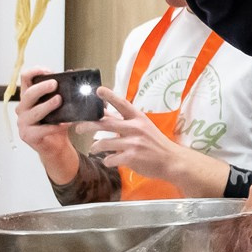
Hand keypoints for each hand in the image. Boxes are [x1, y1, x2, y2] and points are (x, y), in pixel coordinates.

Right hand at [16, 67, 78, 180]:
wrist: (56, 146)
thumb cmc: (56, 123)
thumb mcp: (60, 106)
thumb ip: (62, 92)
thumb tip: (72, 74)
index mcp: (28, 98)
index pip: (25, 79)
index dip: (35, 72)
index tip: (48, 71)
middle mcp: (22, 108)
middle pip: (28, 94)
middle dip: (42, 87)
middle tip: (55, 84)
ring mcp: (23, 122)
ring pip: (34, 111)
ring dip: (47, 105)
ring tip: (59, 100)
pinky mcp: (28, 135)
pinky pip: (41, 129)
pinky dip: (54, 126)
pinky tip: (65, 124)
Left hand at [83, 90, 221, 194]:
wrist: (172, 161)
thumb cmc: (156, 144)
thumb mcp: (144, 128)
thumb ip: (126, 123)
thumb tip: (104, 116)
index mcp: (139, 118)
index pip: (122, 104)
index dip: (109, 96)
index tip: (98, 90)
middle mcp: (136, 128)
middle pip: (105, 123)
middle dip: (88, 125)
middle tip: (78, 128)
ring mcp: (134, 143)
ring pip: (104, 143)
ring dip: (95, 147)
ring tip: (93, 149)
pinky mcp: (132, 157)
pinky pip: (110, 158)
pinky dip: (107, 160)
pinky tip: (109, 161)